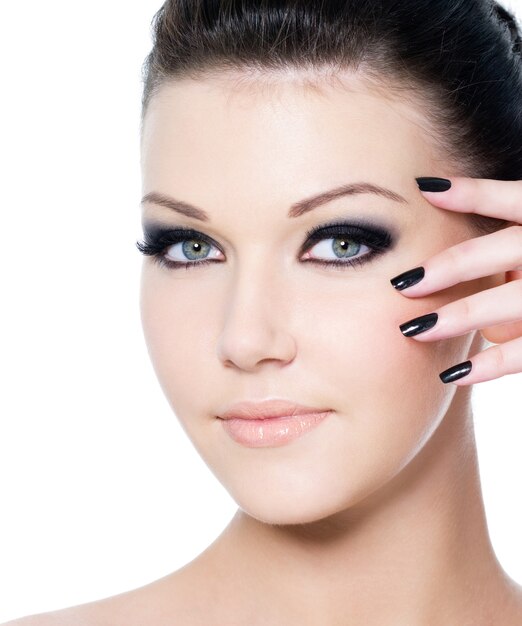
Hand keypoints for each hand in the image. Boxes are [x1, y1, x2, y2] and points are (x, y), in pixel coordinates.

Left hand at [389, 176, 521, 384]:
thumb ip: (515, 218)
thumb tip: (448, 200)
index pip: (514, 199)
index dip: (469, 192)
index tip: (420, 189)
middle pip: (500, 252)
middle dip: (446, 268)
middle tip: (401, 284)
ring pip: (508, 304)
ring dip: (457, 318)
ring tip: (412, 330)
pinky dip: (491, 364)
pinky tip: (454, 374)